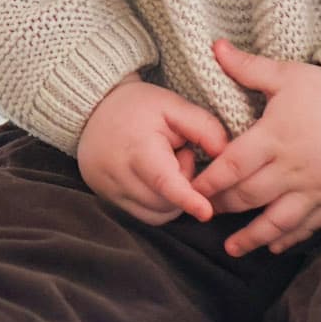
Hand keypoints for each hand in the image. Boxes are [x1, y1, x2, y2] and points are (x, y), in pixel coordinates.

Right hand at [77, 74, 229, 226]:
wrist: (94, 108)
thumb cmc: (139, 106)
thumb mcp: (173, 106)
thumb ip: (204, 127)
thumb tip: (226, 155)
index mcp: (138, 149)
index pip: (163, 181)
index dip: (187, 198)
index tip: (205, 212)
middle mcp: (118, 175)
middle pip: (165, 203)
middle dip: (184, 186)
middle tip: (182, 155)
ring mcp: (109, 190)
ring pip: (155, 214)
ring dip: (171, 198)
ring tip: (166, 164)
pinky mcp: (106, 199)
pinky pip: (142, 215)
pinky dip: (157, 204)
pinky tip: (155, 178)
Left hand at [191, 39, 320, 258]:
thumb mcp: (287, 73)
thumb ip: (249, 67)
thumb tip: (215, 46)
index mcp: (275, 136)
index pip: (234, 164)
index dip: (211, 180)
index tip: (193, 189)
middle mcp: (291, 167)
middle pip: (249, 195)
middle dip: (223, 206)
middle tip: (202, 212)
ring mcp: (313, 186)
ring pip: (277, 220)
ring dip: (253, 236)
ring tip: (232, 249)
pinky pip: (310, 224)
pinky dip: (291, 238)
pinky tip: (275, 247)